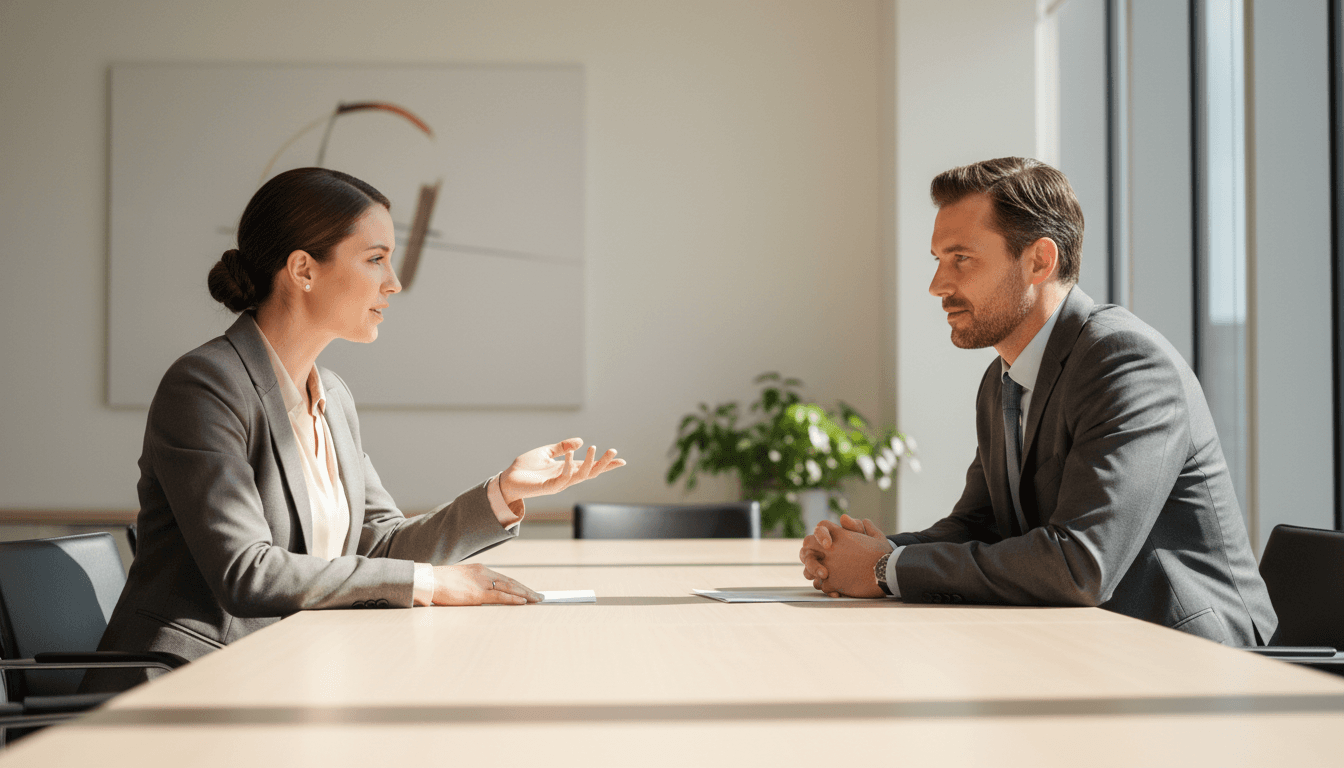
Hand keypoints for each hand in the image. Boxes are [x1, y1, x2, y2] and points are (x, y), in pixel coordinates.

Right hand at [431, 563, 541, 605]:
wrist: (429, 580)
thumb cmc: (440, 582)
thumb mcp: (460, 580)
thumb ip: (472, 584)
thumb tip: (479, 594)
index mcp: (480, 570)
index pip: (504, 578)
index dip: (518, 585)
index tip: (528, 590)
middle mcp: (484, 574)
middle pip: (511, 581)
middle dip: (526, 589)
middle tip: (539, 596)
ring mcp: (482, 583)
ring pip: (509, 588)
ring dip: (525, 594)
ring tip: (536, 599)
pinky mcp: (477, 594)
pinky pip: (500, 596)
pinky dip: (513, 599)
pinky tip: (523, 602)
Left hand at [499, 438, 624, 505]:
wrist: (508, 479)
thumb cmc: (525, 468)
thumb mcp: (546, 452)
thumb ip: (562, 447)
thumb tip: (580, 441)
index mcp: (567, 469)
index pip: (591, 467)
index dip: (606, 465)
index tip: (622, 461)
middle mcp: (566, 478)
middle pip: (591, 473)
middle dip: (604, 464)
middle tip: (614, 451)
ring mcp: (559, 483)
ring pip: (581, 476)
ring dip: (590, 463)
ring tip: (595, 448)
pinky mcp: (549, 487)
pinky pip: (564, 477)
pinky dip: (569, 465)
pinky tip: (571, 454)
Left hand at [798, 514, 892, 597]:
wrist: (887, 572)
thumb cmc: (884, 554)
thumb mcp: (876, 536)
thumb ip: (864, 526)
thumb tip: (852, 520)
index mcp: (840, 535)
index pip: (820, 527)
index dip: (820, 534)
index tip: (827, 544)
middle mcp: (830, 549)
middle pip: (807, 546)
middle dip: (810, 554)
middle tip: (819, 562)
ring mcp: (829, 566)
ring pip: (809, 569)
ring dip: (815, 574)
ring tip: (825, 578)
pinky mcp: (832, 582)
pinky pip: (821, 586)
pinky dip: (827, 588)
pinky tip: (836, 591)